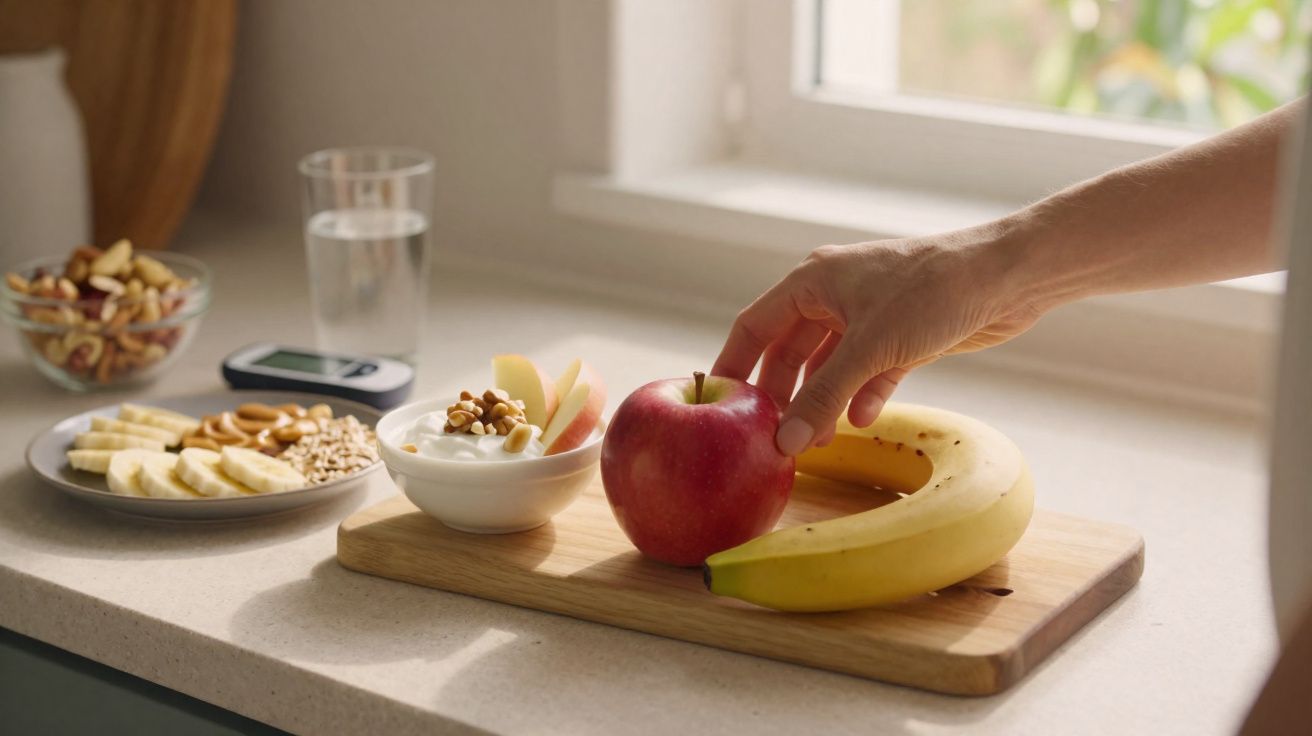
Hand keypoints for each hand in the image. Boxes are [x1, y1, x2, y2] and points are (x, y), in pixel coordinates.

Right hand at [711, 228, 1043, 455]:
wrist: (1007, 277)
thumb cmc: (933, 292)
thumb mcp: (870, 349)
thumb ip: (823, 397)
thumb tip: (783, 442)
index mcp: (813, 282)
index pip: (754, 326)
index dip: (733, 366)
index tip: (716, 406)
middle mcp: (834, 295)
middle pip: (790, 352)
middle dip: (783, 395)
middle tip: (769, 436)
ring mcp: (868, 316)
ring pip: (829, 367)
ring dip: (822, 402)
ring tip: (815, 442)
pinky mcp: (901, 337)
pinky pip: (867, 373)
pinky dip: (861, 396)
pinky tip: (861, 421)